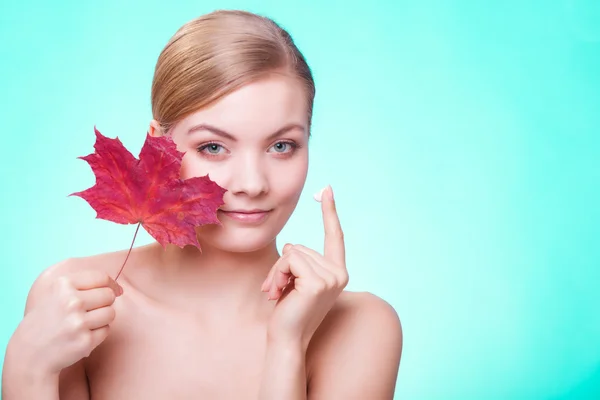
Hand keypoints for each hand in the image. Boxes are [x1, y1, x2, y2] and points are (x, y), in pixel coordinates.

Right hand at [10, 270, 121, 375]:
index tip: (114, 290)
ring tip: (85, 324)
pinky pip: (106, 330)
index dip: (111, 284)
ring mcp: (79, 322)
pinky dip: (98, 333)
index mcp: (63, 285)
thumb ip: (83, 285)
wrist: (29, 354)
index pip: (101, 277)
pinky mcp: (85, 341)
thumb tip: (118, 288)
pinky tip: (82, 335)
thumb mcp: (56, 294)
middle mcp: (71, 302)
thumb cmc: (47, 321)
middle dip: (105, 303)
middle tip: (90, 312)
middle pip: (109, 295)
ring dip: (103, 318)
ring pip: (111, 313)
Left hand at [261, 185, 348, 349]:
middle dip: (283, 264)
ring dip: (278, 271)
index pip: (335, 236)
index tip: (327, 188)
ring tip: (278, 292)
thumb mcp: (296, 281)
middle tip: (278, 289)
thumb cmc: (289, 312)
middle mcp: (339, 273)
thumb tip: (292, 247)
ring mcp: (331, 278)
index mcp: (337, 272)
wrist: (286, 339)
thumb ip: (300, 262)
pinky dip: (278, 273)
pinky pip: (289, 259)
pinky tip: (277, 293)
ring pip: (293, 252)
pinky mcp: (317, 282)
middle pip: (301, 246)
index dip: (330, 212)